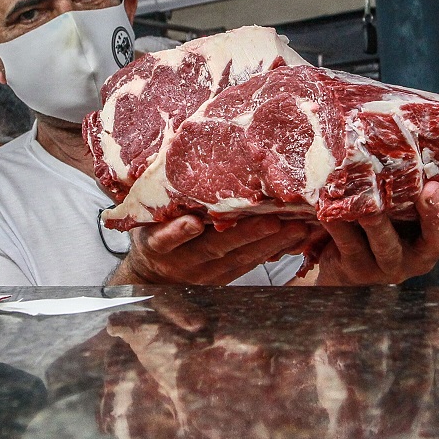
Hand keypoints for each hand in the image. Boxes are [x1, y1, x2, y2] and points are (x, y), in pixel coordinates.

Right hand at [108, 214, 311, 285]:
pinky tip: (296, 239)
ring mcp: (208, 273)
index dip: (177, 232)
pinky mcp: (227, 276)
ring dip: (269, 245)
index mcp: (158, 244)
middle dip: (243, 236)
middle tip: (271, 222)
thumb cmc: (151, 232)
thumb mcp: (142, 220)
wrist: (153, 274)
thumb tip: (157, 162)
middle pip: (214, 249)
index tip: (191, 223)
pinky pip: (252, 264)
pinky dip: (274, 251)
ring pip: (240, 260)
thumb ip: (154, 204)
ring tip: (295, 229)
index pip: (166, 239)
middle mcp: (184, 262)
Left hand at [315, 181, 438, 285]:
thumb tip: (416, 120)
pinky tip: (330, 209)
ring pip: (390, 245)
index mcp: (437, 231)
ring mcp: (390, 262)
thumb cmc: (375, 212)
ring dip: (380, 223)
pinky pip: (350, 245)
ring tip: (369, 206)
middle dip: (437, 214)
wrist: (336, 250)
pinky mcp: (357, 268)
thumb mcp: (401, 193)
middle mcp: (419, 251)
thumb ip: (415, 173)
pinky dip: (340, 225)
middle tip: (430, 190)